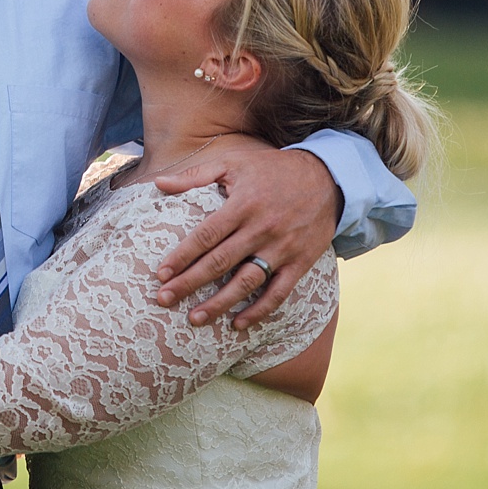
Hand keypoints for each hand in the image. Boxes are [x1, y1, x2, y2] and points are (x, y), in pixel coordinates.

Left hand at [151, 146, 340, 329]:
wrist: (328, 178)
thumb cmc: (272, 171)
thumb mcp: (234, 164)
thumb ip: (195, 176)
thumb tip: (159, 183)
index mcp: (243, 204)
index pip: (206, 235)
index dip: (182, 256)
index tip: (161, 273)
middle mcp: (261, 228)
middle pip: (220, 262)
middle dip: (189, 283)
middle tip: (164, 299)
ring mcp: (282, 248)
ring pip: (247, 282)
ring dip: (220, 303)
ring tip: (195, 318)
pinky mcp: (300, 263)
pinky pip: (279, 292)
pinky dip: (260, 311)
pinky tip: (238, 324)